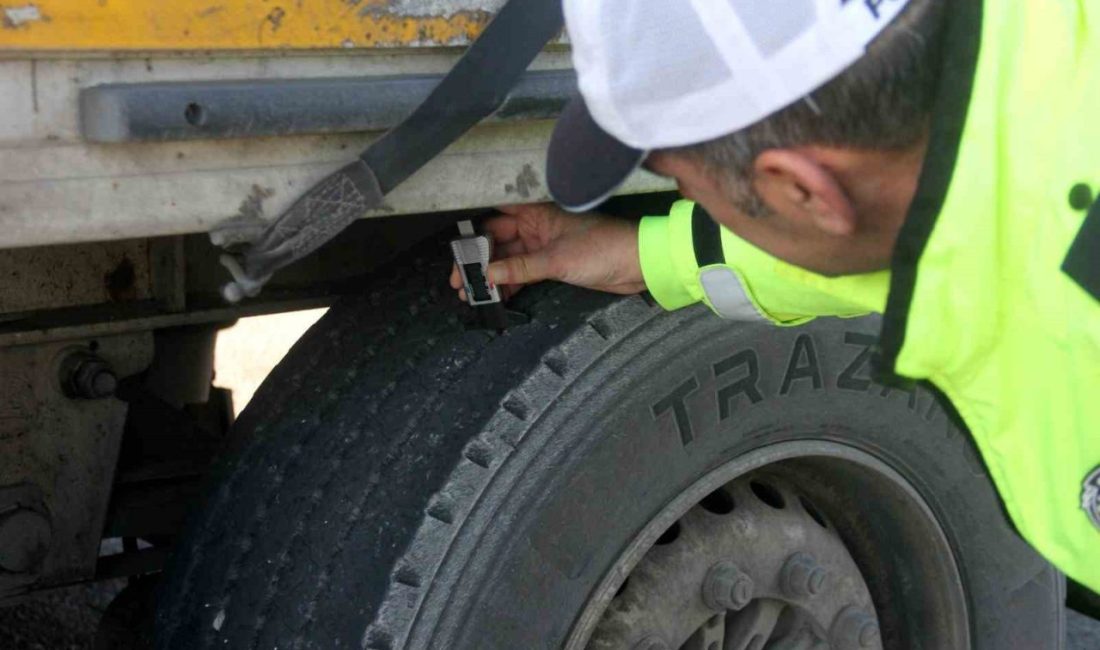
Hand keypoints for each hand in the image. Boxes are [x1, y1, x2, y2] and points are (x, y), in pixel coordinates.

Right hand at [449, 203, 644, 300]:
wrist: (638, 264)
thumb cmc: (605, 247)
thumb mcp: (557, 260)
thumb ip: (520, 267)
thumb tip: (488, 274)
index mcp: (537, 212)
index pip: (495, 215)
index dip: (473, 230)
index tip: (456, 248)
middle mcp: (538, 226)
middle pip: (497, 241)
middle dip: (477, 260)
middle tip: (459, 279)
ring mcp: (545, 246)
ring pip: (508, 259)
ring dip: (491, 275)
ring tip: (471, 292)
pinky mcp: (553, 264)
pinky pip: (523, 272)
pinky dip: (509, 283)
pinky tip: (495, 296)